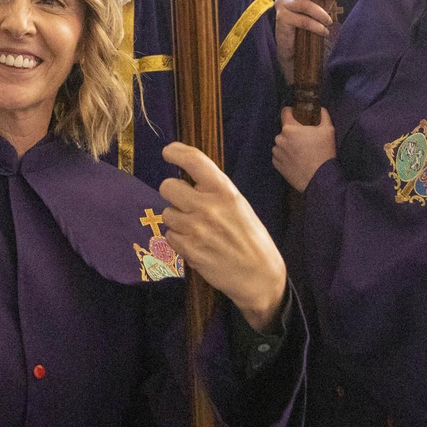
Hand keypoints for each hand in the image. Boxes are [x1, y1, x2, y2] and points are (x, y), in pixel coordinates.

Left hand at [158, 143, 286, 331]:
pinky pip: (170, 235)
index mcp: (224, 190)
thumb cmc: (250, 236)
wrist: (259, 275)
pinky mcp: (189, 250)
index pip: (193, 160)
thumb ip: (214, 190)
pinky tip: (196, 244)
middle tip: (184, 201)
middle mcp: (208, 206)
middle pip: (167, 186)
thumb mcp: (238, 204)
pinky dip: (178, 239)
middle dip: (173, 192)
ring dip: (177, 219)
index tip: (168, 152)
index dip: (176, 152)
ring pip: (167, 213)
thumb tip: (188, 178)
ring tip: (196, 228)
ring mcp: (196, 229)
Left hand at [272, 106, 336, 192]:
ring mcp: (277, 152)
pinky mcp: (276, 164)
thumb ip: (323, 115)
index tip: (298, 116)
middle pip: (285, 130)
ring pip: (281, 143)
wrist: (320, 179)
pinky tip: (297, 161)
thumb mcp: (328, 130)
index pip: (285, 112)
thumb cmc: (324, 152)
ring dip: (288, 145)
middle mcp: (279, 139)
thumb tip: (321, 109)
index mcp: (290, 128)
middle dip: (293, 133)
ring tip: (301, 153)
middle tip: (305, 140)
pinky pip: (279, 155)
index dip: (291, 112)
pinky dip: (285, 156)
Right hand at [273, 0, 337, 83]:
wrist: (295, 50)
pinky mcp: (282, 18)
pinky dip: (317, 27)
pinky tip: (322, 32)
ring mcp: (282, 4)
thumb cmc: (308, 25)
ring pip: (305, 4)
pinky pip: (304, 19)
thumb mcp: (322, 9)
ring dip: (321, 14)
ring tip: (328, 23)